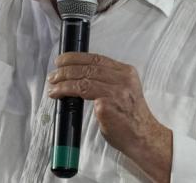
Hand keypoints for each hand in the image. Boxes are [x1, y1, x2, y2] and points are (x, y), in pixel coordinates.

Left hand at [48, 53, 170, 182]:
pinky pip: (81, 93)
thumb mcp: (124, 91)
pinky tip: (58, 94)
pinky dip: (66, 91)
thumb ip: (108, 81)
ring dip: (63, 81)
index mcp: (126, 73)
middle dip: (66, 69)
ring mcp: (115, 92)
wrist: (143, 137)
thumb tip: (81, 76)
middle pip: (88, 67)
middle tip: (54, 74)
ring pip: (82, 79)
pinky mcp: (106, 105)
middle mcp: (122, 79)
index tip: (63, 59)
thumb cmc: (131, 118)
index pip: (97, 58)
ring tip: (53, 84)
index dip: (76, 57)